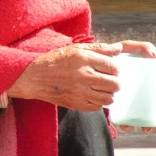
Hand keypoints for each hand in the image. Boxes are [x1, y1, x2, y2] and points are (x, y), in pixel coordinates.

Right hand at [8, 41, 123, 110]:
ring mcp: (81, 92)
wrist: (36, 77)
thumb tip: (119, 49)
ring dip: (108, 93)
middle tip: (109, 79)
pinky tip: (92, 94)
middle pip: (115, 84)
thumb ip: (99, 48)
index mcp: (85, 59)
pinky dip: (99, 101)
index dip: (115, 68)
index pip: (114, 67)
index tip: (111, 69)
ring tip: (102, 88)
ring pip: (109, 98)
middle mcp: (84, 76)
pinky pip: (98, 107)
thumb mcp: (76, 49)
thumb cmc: (56, 60)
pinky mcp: (77, 104)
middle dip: (115, 81)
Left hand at [116, 40, 155, 132]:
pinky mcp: (125, 107)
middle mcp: (147, 89)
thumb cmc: (115, 56)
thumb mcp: (127, 48)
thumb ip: (141, 47)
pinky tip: (128, 127)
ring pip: (150, 114)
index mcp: (151, 75)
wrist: (93, 66)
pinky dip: (131, 125)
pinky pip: (131, 119)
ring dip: (153, 123)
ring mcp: (137, 99)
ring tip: (147, 127)